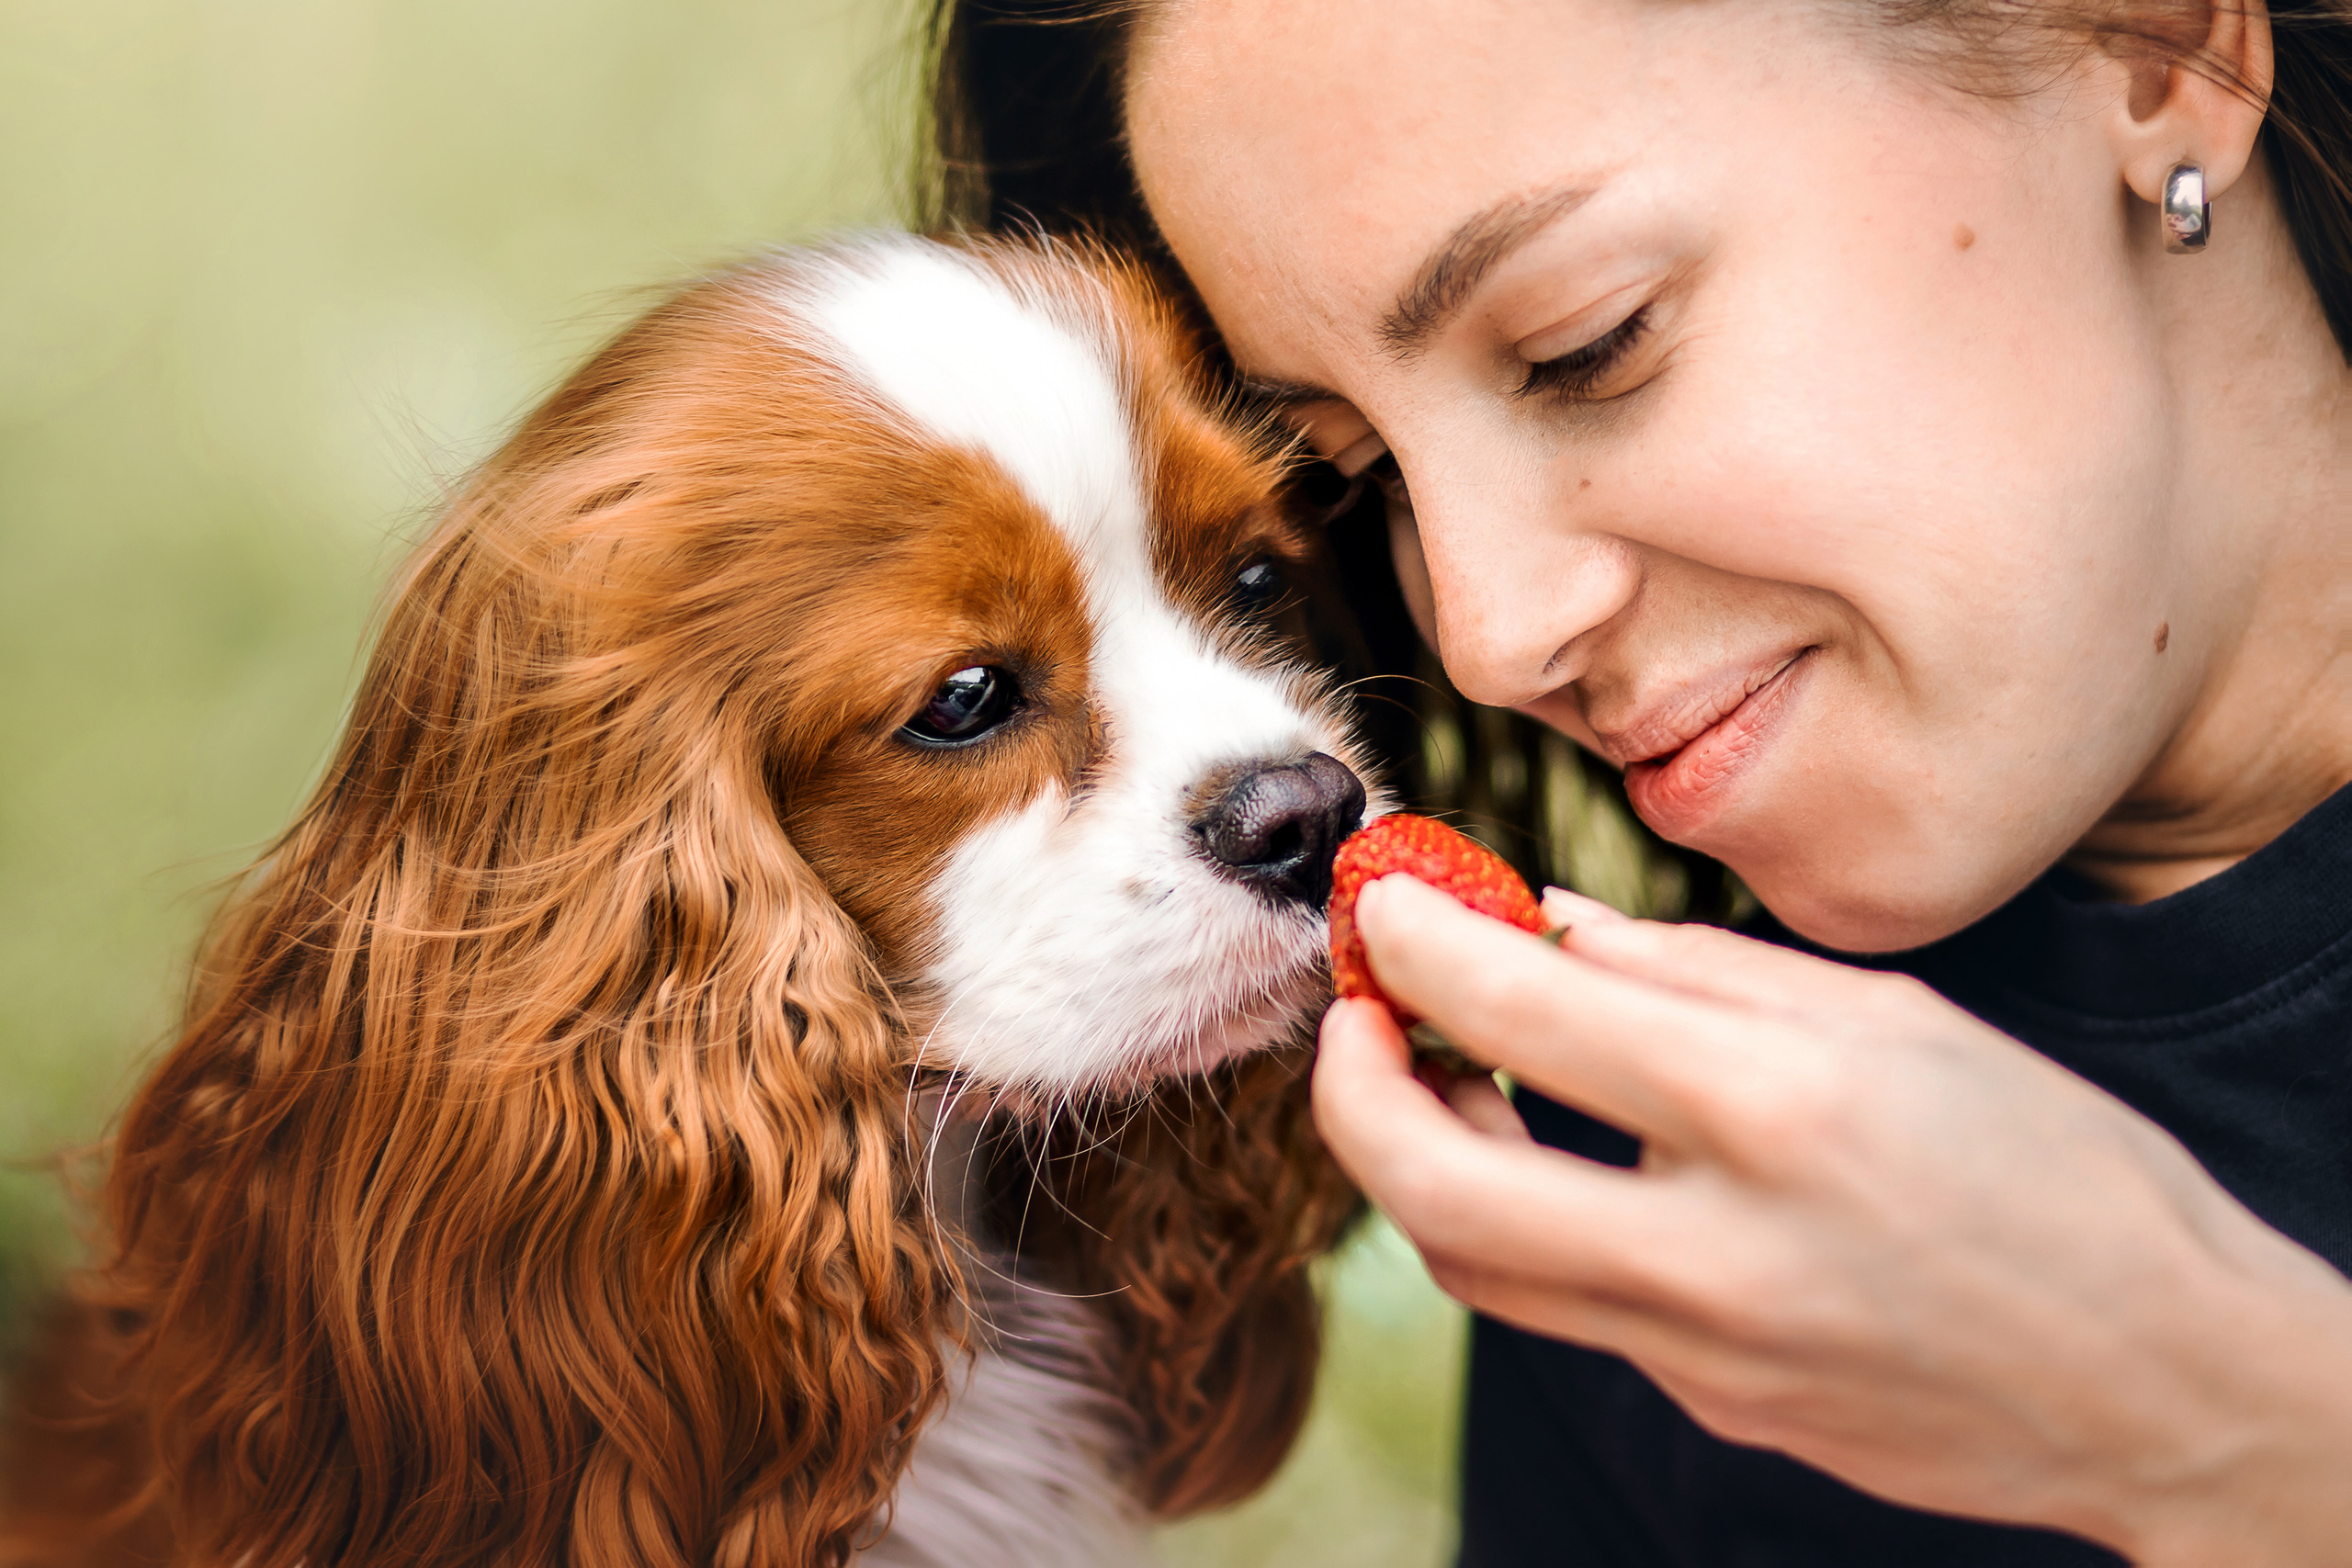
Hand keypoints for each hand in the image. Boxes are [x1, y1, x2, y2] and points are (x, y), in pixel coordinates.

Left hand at [1312, 876, 2351, 1564]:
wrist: (2157, 1381)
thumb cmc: (2051, 1169)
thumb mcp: (1891, 1018)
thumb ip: (1695, 968)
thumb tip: (1541, 921)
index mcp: (1780, 1105)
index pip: (1521, 1008)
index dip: (1415, 942)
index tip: (1382, 898)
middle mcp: (1719, 1241)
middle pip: (1432, 1178)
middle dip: (1350, 1082)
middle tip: (1353, 1009)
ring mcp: (1701, 1347)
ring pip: (1469, 1263)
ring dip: (1413, 1157)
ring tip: (1433, 1068)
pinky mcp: (1702, 1402)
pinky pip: (1561, 1305)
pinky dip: (1518, 1217)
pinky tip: (1549, 1151)